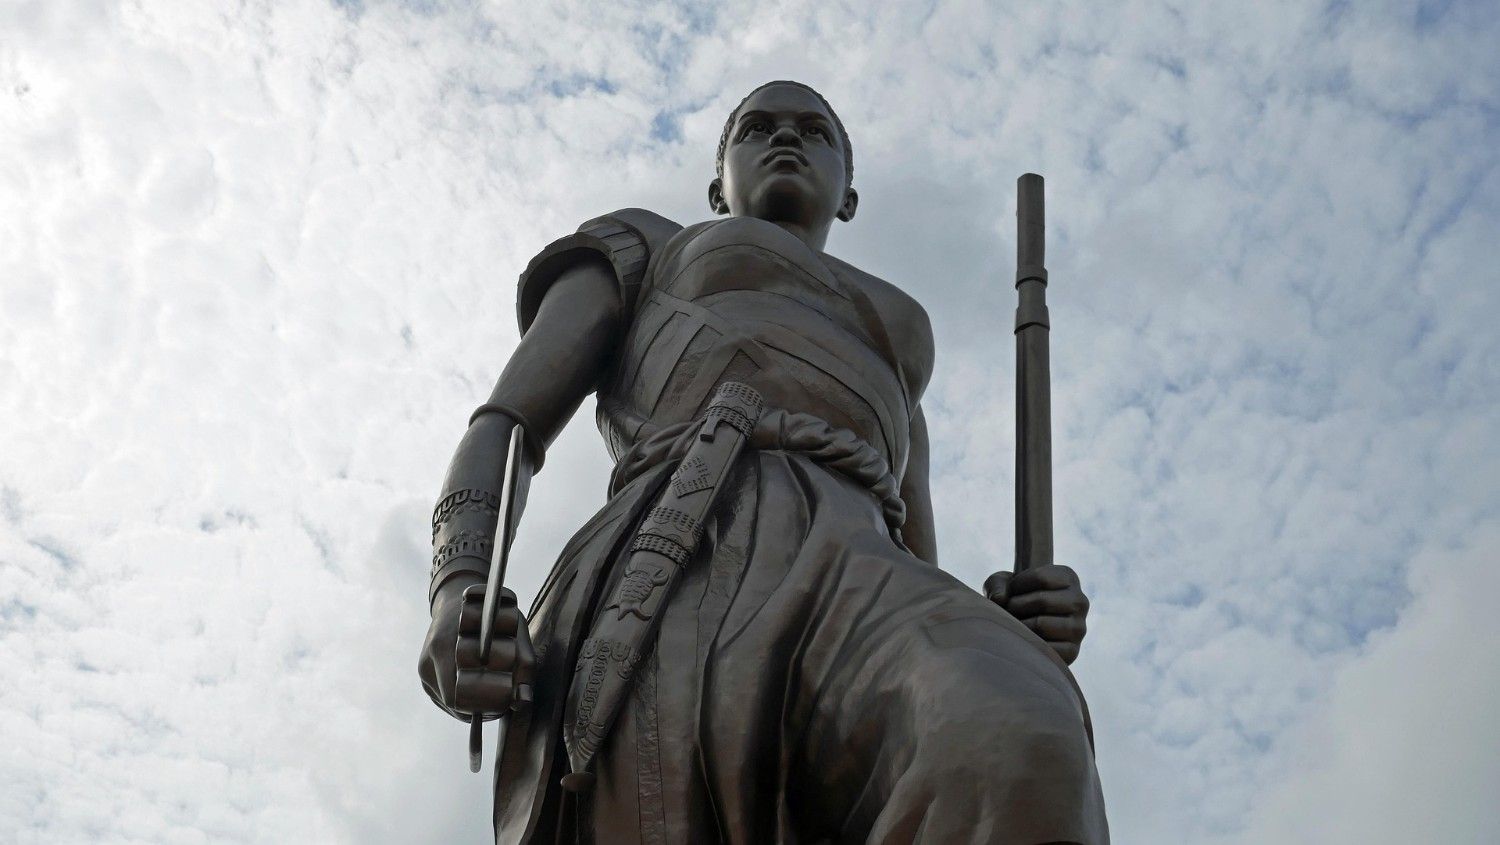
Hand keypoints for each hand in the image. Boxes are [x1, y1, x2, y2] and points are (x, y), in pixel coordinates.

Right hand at [418, 577, 536, 718]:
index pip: (457, 695)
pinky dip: (464, 700)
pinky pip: (445, 698)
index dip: (481, 704)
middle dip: (478, 707)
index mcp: (442, 647)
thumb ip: (522, 662)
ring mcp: (423, 670)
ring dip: (471, 706)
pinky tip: (480, 693)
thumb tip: (522, 702)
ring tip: (493, 699)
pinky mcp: (426, 675)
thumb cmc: (488, 612)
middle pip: (454, 703)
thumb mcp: (511, 628)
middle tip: (501, 706)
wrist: (456, 600)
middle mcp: (427, 661)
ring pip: (449, 705)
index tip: (503, 703)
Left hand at [984, 565, 1088, 663]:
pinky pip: (1046, 648)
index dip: (1016, 585)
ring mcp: (1079, 627)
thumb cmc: (1013, 599)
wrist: (1021, 628)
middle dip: (1016, 606)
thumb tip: (1000, 599)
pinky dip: (1028, 645)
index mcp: (1068, 578)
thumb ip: (998, 584)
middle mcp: (1080, 601)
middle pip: (1042, 601)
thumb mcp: (1002, 584)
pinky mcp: (1073, 651)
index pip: (1041, 578)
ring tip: (1015, 625)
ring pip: (1042, 625)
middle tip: (1008, 611)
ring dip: (1019, 626)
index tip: (1011, 591)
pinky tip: (1024, 641)